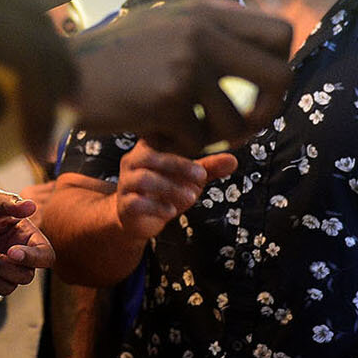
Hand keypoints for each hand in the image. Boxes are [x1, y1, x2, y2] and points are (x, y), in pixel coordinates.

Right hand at [71, 0, 292, 154]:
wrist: (63, 72)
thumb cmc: (116, 55)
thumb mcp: (167, 22)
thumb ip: (211, 28)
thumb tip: (265, 48)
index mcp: (207, 11)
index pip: (282, 33)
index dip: (279, 66)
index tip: (256, 88)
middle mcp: (203, 33)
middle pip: (281, 78)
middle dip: (268, 111)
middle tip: (245, 124)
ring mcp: (186, 66)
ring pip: (238, 123)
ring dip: (216, 139)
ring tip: (185, 131)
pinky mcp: (167, 100)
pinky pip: (197, 142)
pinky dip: (178, 146)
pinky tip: (153, 133)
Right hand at [115, 141, 235, 240]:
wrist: (137, 220)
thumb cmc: (162, 192)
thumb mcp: (187, 179)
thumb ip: (207, 168)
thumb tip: (233, 160)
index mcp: (147, 148)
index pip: (159, 137)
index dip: (179, 145)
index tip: (201, 159)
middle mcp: (132, 162)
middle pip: (149, 156)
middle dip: (178, 166)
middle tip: (201, 178)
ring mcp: (126, 183)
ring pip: (143, 179)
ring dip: (170, 188)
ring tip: (191, 198)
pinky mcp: (124, 205)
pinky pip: (136, 202)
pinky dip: (157, 207)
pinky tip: (172, 211)